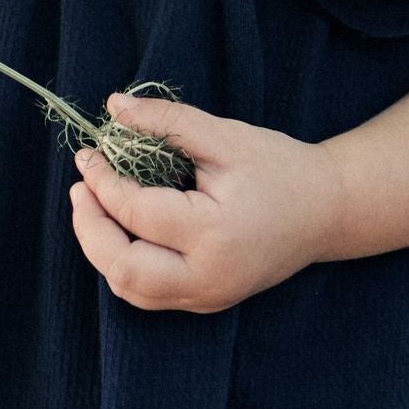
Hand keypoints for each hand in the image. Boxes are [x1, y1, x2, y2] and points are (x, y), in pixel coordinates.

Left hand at [69, 92, 346, 314]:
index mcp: (214, 233)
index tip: (87, 154)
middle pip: (124, 269)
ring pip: (132, 290)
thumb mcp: (225, 136)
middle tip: (80, 189)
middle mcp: (209, 277)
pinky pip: (150, 294)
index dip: (103, 183)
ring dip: (102, 251)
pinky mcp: (208, 301)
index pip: (138, 214)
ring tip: (92, 208)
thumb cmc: (279, 167)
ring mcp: (209, 297)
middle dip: (90, 228)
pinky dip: (124, 265)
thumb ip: (168, 122)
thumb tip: (113, 106)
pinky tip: (119, 231)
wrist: (328, 210)